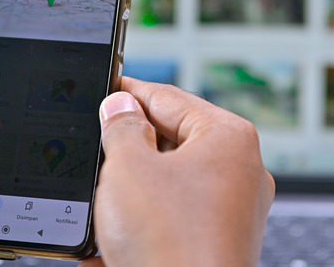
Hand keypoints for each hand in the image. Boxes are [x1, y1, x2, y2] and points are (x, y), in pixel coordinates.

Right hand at [82, 77, 274, 266]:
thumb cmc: (172, 243)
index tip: (106, 90)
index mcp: (228, 138)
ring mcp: (233, 209)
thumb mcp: (128, 169)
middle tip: (94, 150)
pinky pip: (174, 219)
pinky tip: (109, 244)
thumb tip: (120, 107)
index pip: (169, 97)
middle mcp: (240, 170)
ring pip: (169, 184)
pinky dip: (143, 224)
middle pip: (172, 141)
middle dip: (128, 151)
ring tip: (99, 203)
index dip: (129, 92)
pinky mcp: (219, 241)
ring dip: (130, 193)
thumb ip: (121, 128)